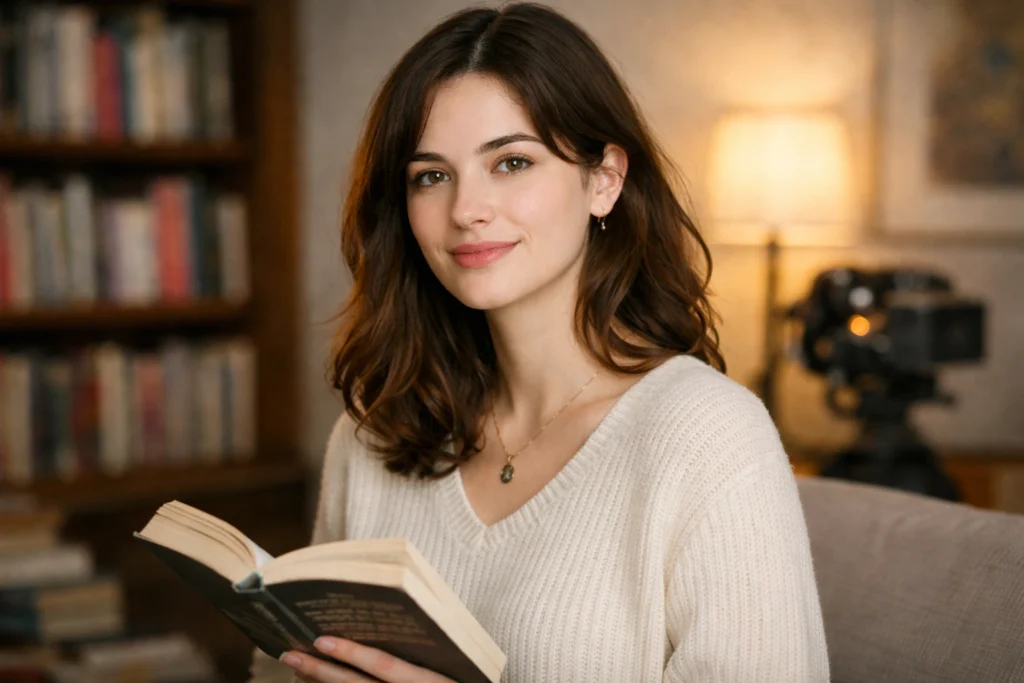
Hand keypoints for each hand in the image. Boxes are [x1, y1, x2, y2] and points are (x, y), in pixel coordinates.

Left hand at [278, 637, 457, 682]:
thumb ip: (425, 637)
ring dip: (320, 682)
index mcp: (428, 681)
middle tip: (290, 655)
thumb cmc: (462, 677)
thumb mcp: (454, 659)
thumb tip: (384, 613)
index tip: (321, 640)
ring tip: (295, 667)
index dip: (352, 654)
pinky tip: (313, 682)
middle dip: (320, 671)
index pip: (384, 667)